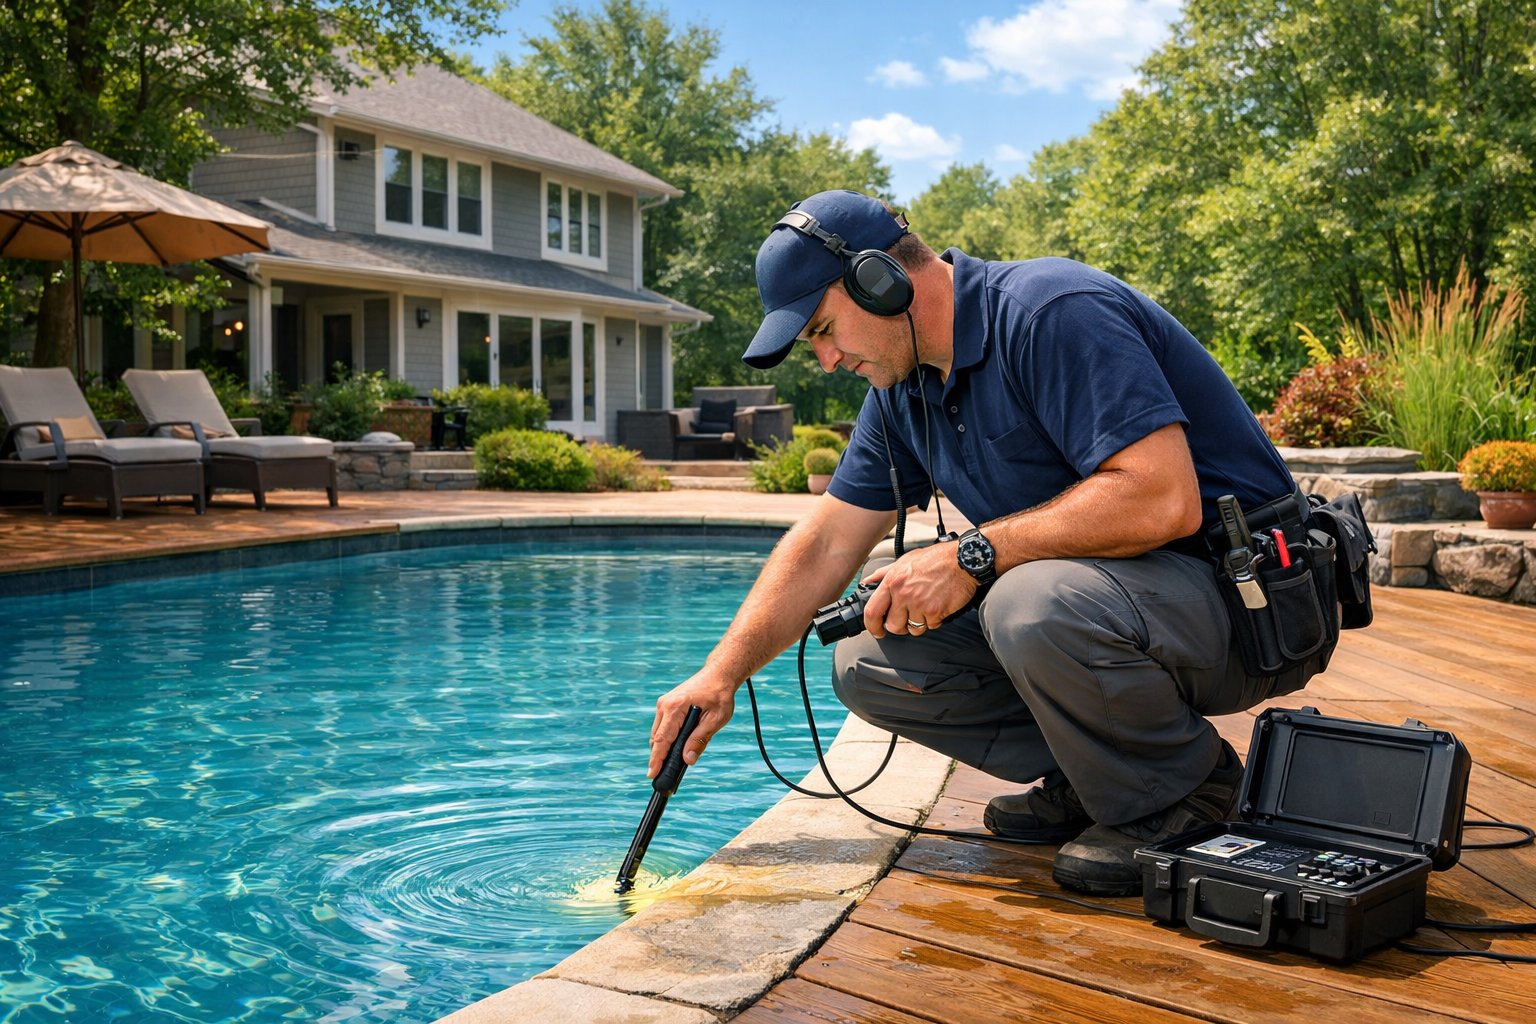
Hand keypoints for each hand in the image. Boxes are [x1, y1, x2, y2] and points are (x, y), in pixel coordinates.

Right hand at [647, 671, 735, 777]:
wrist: (718, 675)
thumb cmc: (719, 695)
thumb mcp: (715, 719)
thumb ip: (700, 739)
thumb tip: (688, 759)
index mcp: (676, 707)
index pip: (663, 739)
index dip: (656, 759)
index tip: (651, 774)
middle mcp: (665, 705)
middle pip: (656, 738)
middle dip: (658, 757)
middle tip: (663, 776)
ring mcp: (663, 703)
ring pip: (657, 733)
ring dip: (662, 748)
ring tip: (668, 764)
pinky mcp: (666, 704)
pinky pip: (661, 726)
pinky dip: (666, 738)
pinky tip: (673, 748)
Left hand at [860, 544, 976, 638]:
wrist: (962, 560)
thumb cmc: (935, 559)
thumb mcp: (905, 560)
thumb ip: (884, 573)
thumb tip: (868, 582)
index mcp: (893, 581)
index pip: (872, 611)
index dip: (872, 626)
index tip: (876, 630)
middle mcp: (904, 594)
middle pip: (893, 626)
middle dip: (899, 627)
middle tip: (907, 620)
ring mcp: (919, 604)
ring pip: (913, 629)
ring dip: (919, 623)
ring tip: (926, 608)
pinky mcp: (935, 612)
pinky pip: (931, 626)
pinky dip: (934, 620)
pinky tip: (938, 607)